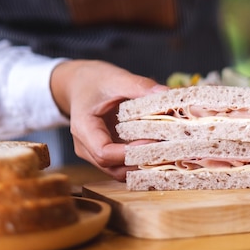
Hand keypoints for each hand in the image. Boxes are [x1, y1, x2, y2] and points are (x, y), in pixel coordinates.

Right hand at [50, 60, 168, 179]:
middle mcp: (86, 146)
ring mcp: (95, 153)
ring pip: (120, 171)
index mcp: (84, 128)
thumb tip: (166, 93)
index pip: (104, 153)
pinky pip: (124, 165)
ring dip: (144, 166)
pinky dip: (142, 162)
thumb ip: (140, 86)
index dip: (130, 152)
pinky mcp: (108, 153)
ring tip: (169, 153)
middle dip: (142, 162)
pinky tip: (161, 153)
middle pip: (114, 167)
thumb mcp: (117, 78)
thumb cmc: (95, 80)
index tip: (154, 141)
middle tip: (169, 150)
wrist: (80, 83)